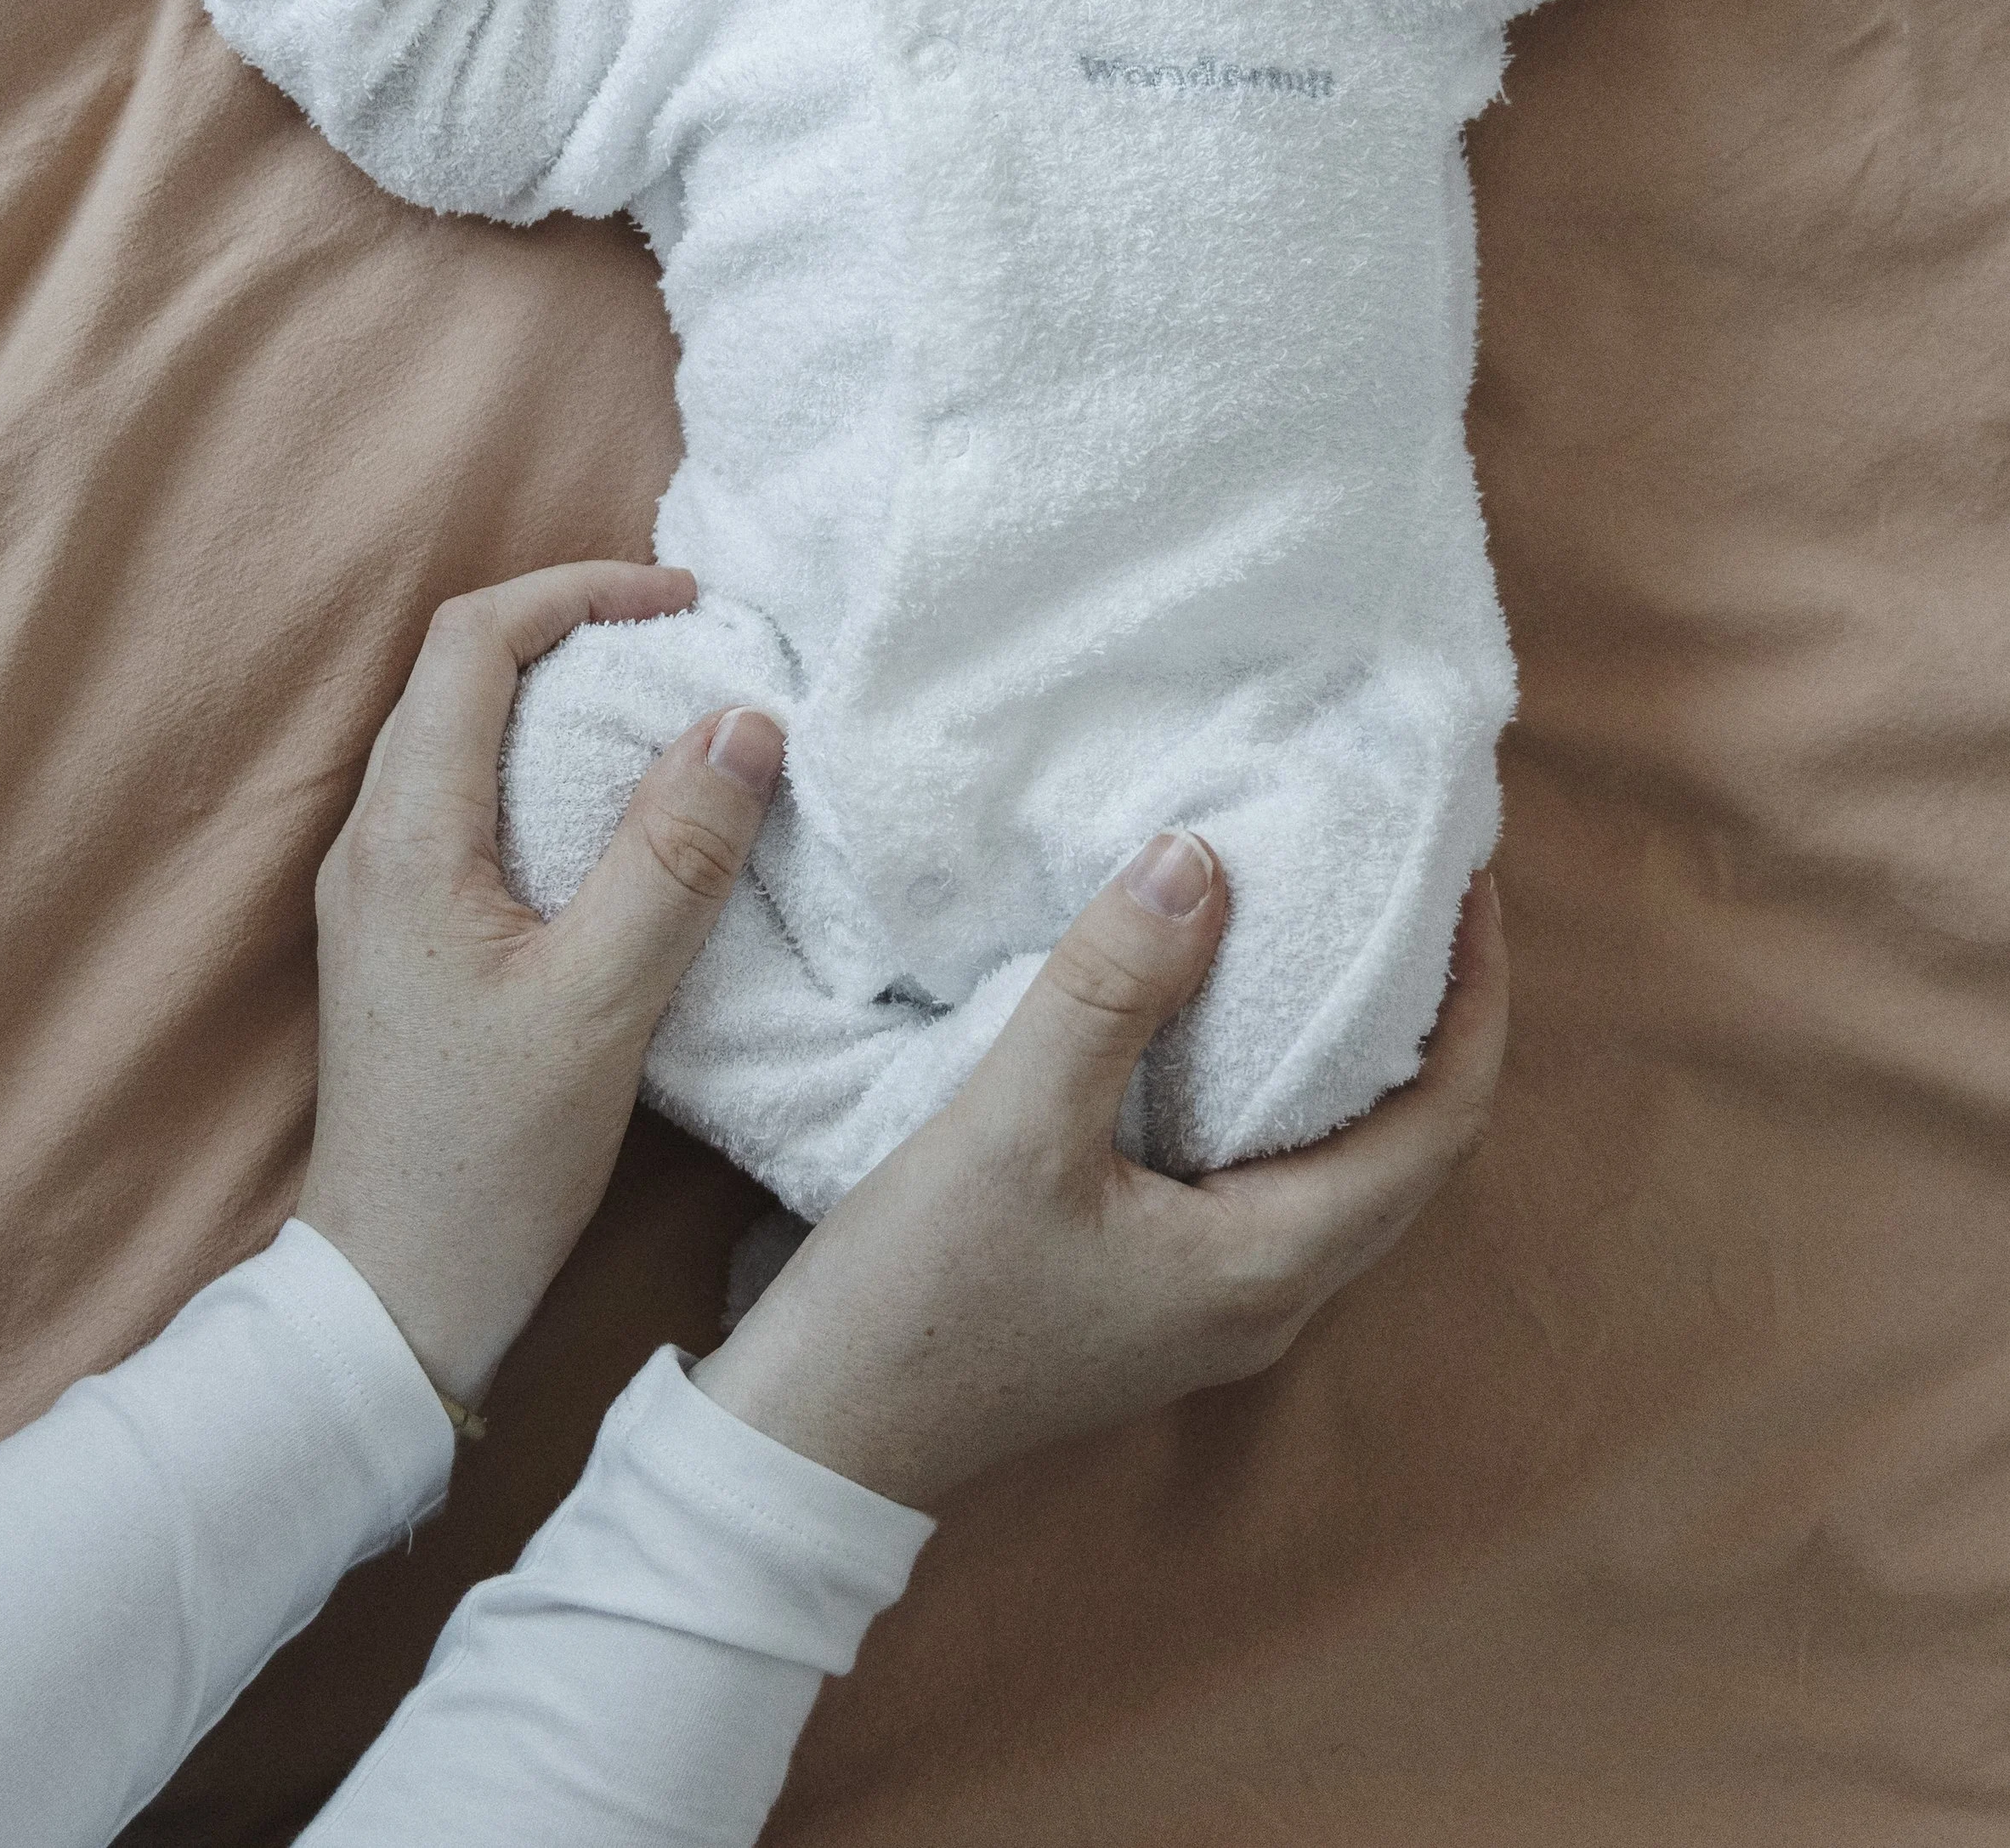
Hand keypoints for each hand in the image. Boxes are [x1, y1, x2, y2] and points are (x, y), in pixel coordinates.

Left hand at [295, 561, 786, 1409]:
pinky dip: (544, 765)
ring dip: (558, 697)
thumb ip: (674, 857)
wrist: (397, 1295)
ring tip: (666, 712)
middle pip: (459, 673)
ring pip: (459, 732)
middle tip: (687, 645)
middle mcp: (373, 844)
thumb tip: (745, 721)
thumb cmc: (493, 1158)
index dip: (578, 593)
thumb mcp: (604, 1003)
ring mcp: (379, 891)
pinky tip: (618, 812)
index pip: (472, 642)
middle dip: (574, 630)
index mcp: (407, 838)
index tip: (683, 605)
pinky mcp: (403, 935)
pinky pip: (467, 798)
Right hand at [696, 842, 1506, 1508]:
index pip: (1440, 1123)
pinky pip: (1270, 1167)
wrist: (819, 1436)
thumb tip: (1199, 858)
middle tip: (1418, 885)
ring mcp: (1214, 1298)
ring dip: (1359, 1047)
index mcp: (1269, 1266)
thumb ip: (1110, 989)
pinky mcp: (1159, 1284)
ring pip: (1340, 1156)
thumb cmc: (919, 1301)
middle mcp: (1268, 1293)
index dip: (1475, 997)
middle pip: (1411, 1141)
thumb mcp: (1010, 1124)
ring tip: (1338, 925)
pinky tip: (1230, 1010)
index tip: (1468, 882)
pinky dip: (1282, 1078)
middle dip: (1432, 1011)